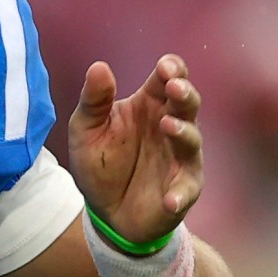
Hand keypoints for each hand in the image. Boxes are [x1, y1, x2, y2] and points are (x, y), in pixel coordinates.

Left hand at [64, 55, 204, 244]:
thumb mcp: (86, 129)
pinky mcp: (183, 188)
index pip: (169, 78)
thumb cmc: (101, 162)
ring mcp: (180, 157)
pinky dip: (180, 194)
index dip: (172, 69)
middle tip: (174, 86)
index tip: (164, 68)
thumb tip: (99, 66)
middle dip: (184, 93)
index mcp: (149, 105)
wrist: (104, 210)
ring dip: (183, 132)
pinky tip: (169, 199)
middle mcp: (171, 126)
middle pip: (187, 103)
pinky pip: (186, 189)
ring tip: (167, 126)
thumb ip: (93, 100)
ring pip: (191, 139)